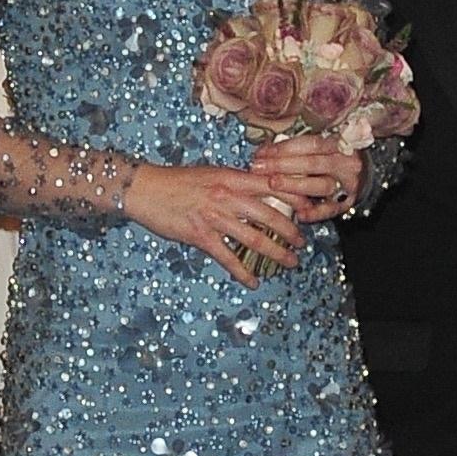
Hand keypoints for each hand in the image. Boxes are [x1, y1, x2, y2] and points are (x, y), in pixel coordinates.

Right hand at [125, 160, 305, 284]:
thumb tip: (260, 189)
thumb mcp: (211, 173)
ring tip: (290, 262)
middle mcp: (227, 196)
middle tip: (303, 243)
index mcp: (232, 178)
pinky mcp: (200, 236)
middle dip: (292, 232)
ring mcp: (214, 217)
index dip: (296, 197)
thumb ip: (236, 182)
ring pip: (254, 238)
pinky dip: (243, 272)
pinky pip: (227, 258)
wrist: (145, 189)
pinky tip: (253, 282)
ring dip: (276, 253)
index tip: (312, 207)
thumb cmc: (178, 181)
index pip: (273, 185)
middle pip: (270, 215)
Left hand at [256, 131, 361, 219]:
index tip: (262, 153)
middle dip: (282, 165)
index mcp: (340, 143)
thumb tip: (263, 150)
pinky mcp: (348, 203)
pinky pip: (331, 210)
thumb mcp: (321, 146)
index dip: (285, 148)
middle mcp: (347, 162)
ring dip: (295, 185)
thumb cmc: (334, 157)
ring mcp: (349, 184)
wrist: (363, 173)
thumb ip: (296, 147)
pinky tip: (298, 213)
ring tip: (273, 185)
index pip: (311, 143)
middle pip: (314, 163)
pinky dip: (314, 213)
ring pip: (322, 185)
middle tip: (259, 168)